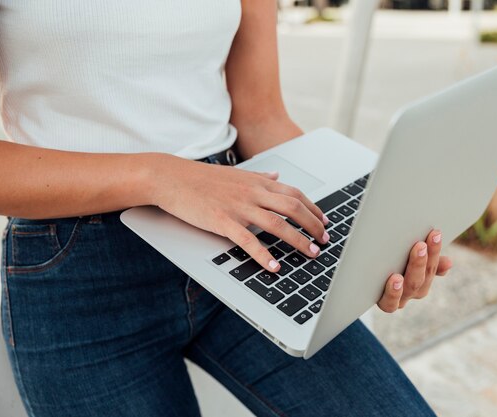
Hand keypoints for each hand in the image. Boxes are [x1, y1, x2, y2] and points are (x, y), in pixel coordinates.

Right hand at [153, 155, 328, 272]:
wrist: (171, 177)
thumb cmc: (202, 178)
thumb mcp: (236, 173)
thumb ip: (259, 176)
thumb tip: (276, 176)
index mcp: (257, 182)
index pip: (295, 194)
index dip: (314, 209)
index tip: (324, 222)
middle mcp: (253, 193)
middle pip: (293, 208)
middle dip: (313, 225)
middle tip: (324, 240)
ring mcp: (239, 207)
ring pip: (277, 223)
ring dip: (298, 240)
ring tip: (310, 253)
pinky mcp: (222, 221)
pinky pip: (248, 240)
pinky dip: (263, 254)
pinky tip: (274, 265)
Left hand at [377, 230, 452, 311]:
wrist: (362, 280)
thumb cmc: (389, 262)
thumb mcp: (408, 258)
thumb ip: (427, 260)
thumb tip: (449, 263)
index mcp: (422, 279)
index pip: (432, 266)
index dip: (435, 251)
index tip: (435, 234)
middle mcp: (413, 291)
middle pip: (422, 277)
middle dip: (423, 259)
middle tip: (420, 244)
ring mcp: (399, 298)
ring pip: (411, 288)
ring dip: (413, 270)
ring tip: (411, 258)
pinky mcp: (383, 302)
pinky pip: (390, 303)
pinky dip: (394, 292)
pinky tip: (395, 278)